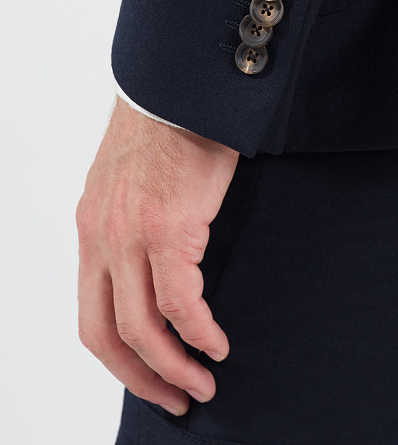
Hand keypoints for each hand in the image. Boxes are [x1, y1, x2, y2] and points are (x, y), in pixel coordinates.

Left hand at [76, 95, 239, 415]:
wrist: (179, 87)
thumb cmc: (164, 130)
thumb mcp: (129, 183)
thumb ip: (130, 226)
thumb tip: (155, 266)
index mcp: (90, 230)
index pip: (90, 314)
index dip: (117, 357)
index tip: (147, 375)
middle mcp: (101, 238)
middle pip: (106, 334)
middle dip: (139, 377)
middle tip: (172, 399)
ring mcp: (130, 236)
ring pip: (142, 328)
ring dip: (172, 366)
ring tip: (201, 385)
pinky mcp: (168, 229)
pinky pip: (181, 303)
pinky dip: (198, 333)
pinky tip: (217, 345)